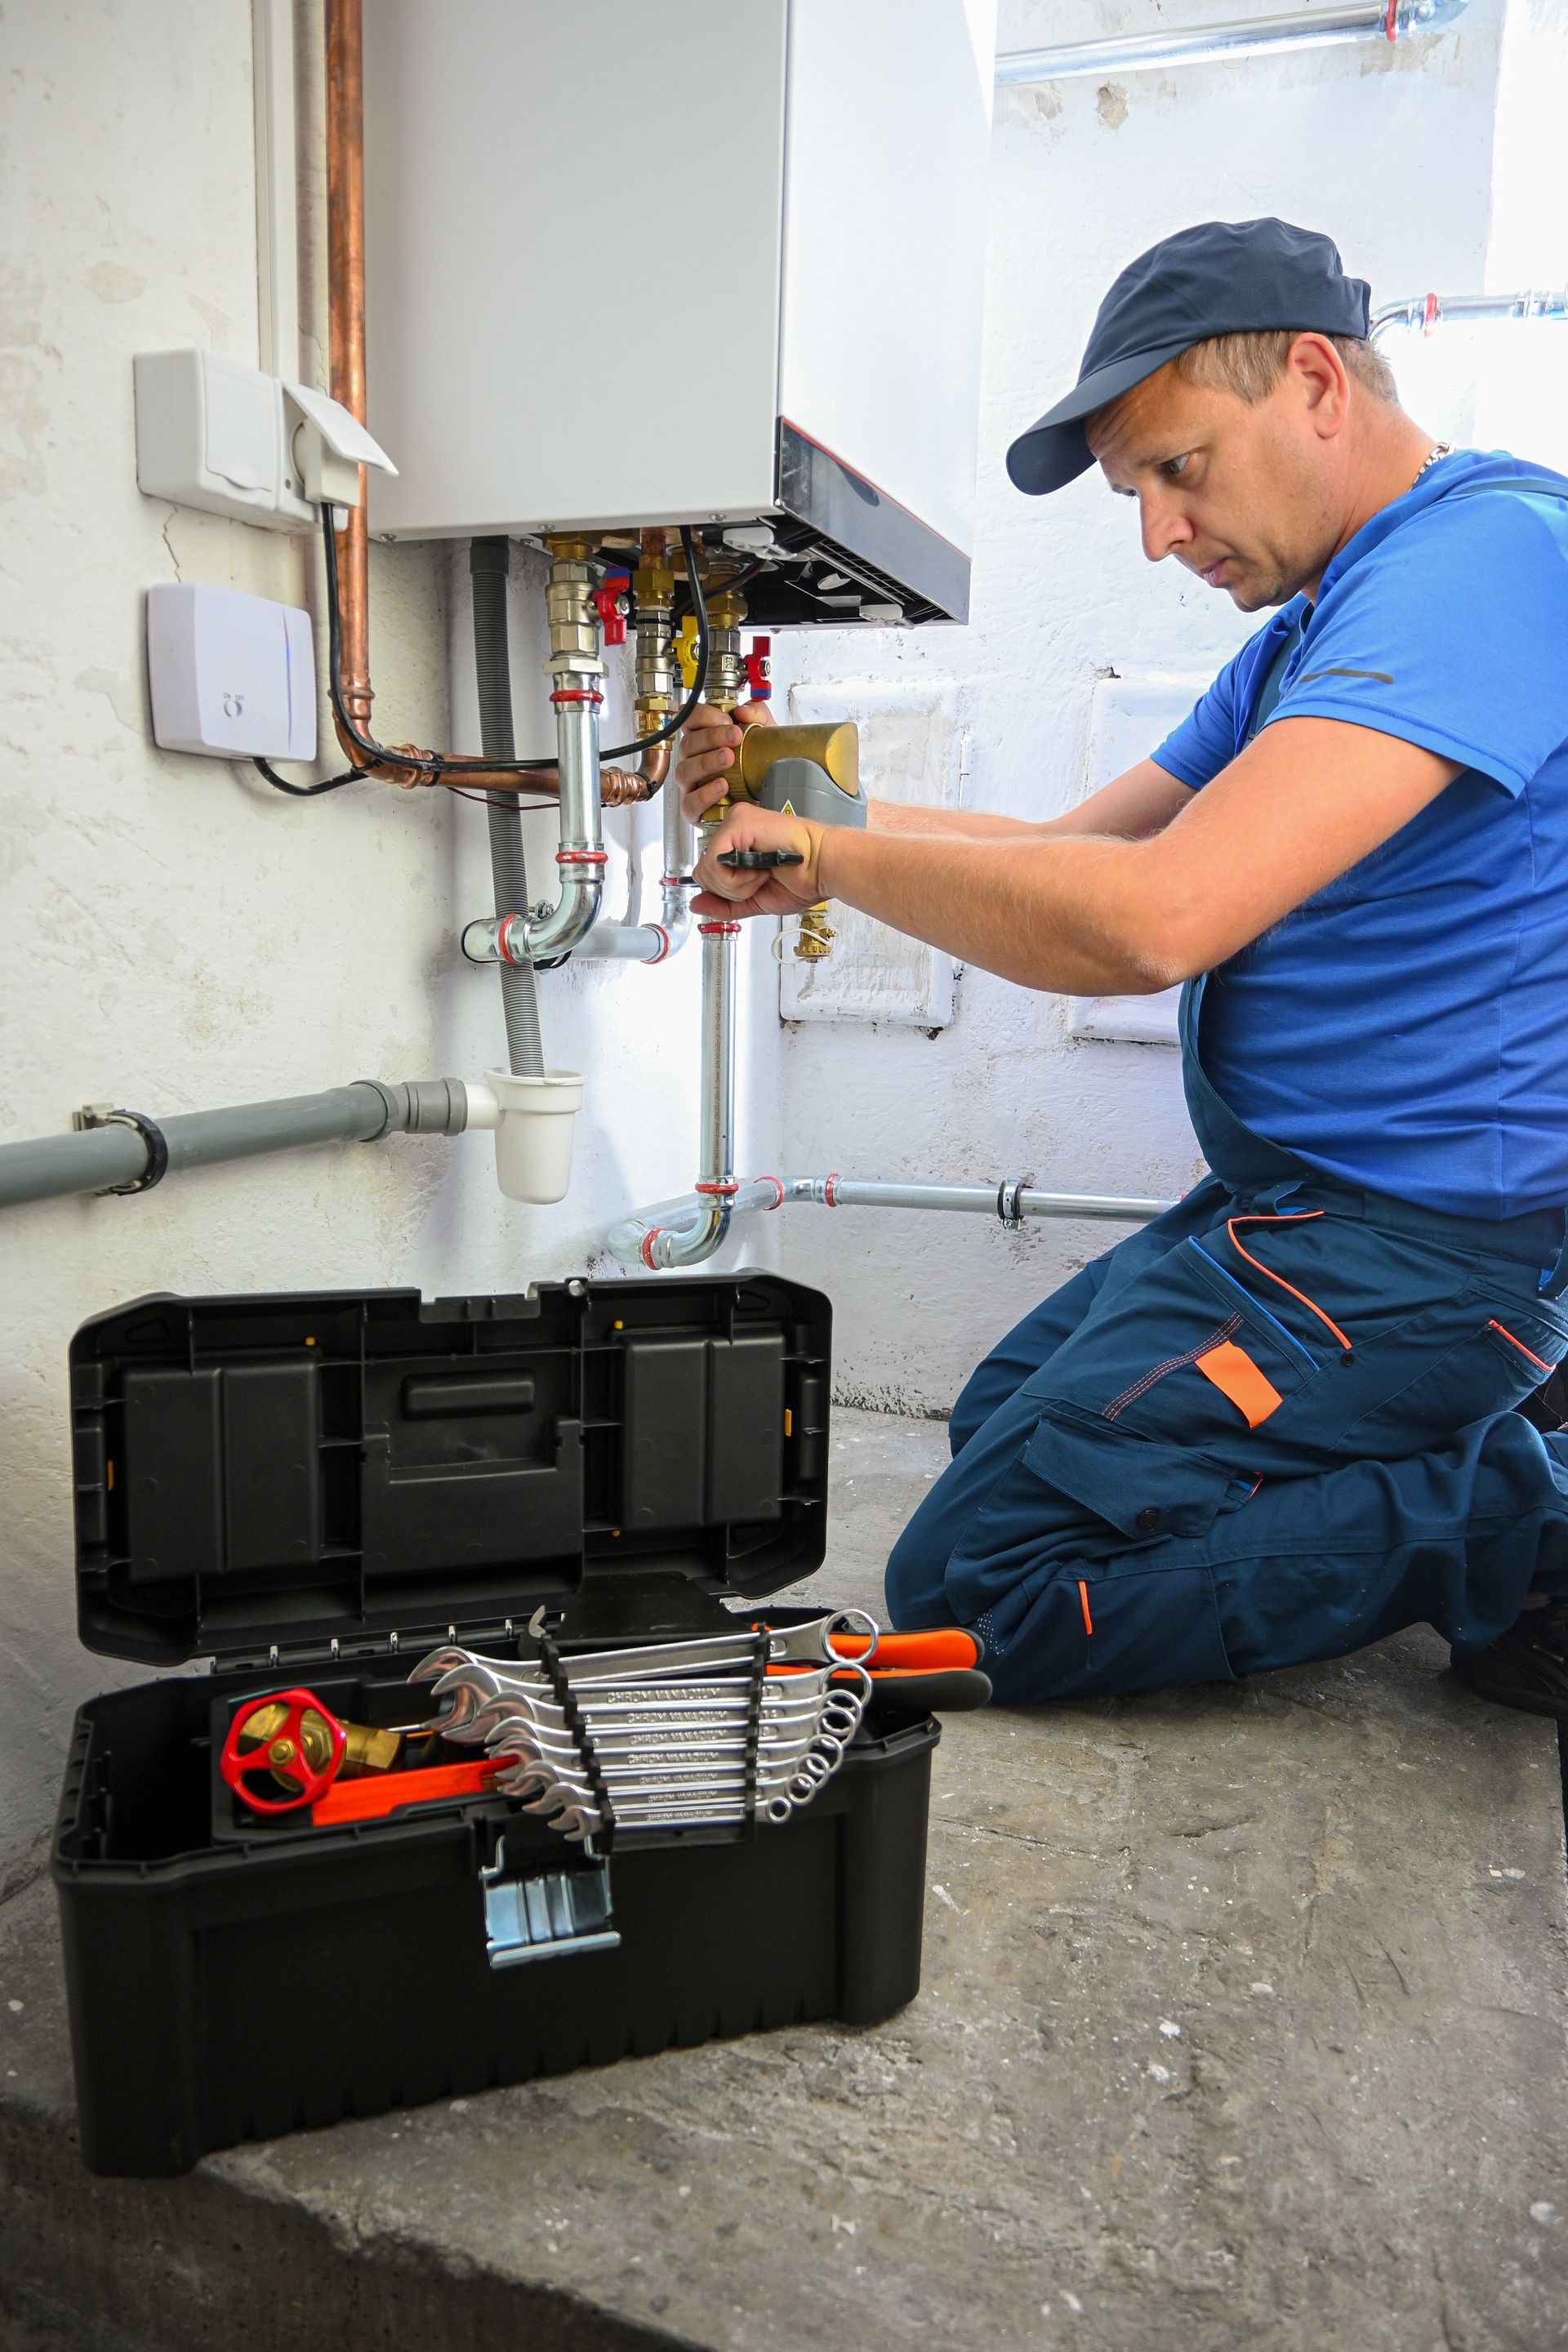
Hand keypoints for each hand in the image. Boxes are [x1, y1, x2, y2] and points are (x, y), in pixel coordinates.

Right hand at [675, 699, 773, 826]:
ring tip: (729, 759)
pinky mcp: (694, 809)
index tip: (726, 718)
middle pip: (688, 743)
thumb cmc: (759, 770)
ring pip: (685, 770)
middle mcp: (694, 760)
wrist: (770, 802)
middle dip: (712, 737)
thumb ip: (758, 716)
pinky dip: (705, 794)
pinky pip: (690, 802)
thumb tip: (744, 710)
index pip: (689, 719)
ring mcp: (691, 785)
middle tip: (735, 736)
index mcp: (704, 740)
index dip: (702, 715)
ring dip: (707, 762)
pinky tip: (722, 786)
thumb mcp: (764, 738)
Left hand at [690, 803, 825, 917]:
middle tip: (761, 880)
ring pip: (707, 869)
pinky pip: (716, 864)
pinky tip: (760, 871)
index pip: (706, 870)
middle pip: (702, 872)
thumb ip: (723, 904)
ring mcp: (734, 822)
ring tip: (763, 874)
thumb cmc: (801, 879)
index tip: (753, 885)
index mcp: (736, 840)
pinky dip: (738, 879)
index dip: (725, 889)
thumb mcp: (753, 899)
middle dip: (730, 890)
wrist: (823, 870)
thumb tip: (695, 904)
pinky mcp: (737, 824)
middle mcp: (733, 827)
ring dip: (737, 885)